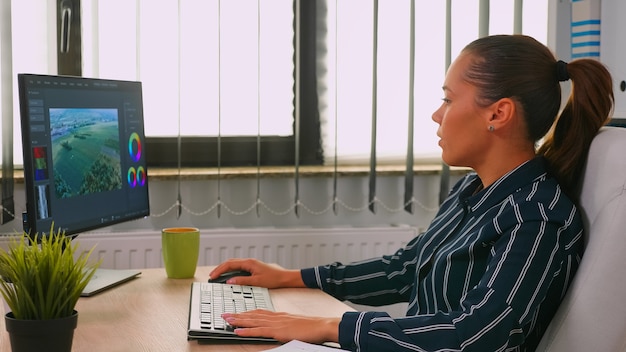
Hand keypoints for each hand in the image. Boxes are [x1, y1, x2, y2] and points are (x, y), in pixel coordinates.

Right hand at [209, 258, 304, 287]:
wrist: (284, 277)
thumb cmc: (273, 278)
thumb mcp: (257, 282)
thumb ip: (242, 281)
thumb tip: (229, 281)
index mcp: (249, 263)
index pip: (230, 264)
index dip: (219, 270)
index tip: (213, 276)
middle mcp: (248, 261)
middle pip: (230, 263)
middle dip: (220, 269)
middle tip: (212, 276)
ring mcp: (250, 264)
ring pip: (234, 264)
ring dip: (225, 269)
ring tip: (217, 276)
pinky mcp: (252, 267)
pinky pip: (238, 267)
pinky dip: (231, 271)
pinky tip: (228, 276)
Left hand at [222, 310, 339, 343]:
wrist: (322, 325)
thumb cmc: (312, 328)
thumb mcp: (295, 325)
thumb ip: (285, 326)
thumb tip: (278, 331)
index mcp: (280, 315)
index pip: (259, 312)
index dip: (246, 312)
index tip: (237, 313)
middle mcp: (276, 317)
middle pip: (253, 314)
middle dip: (238, 314)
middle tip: (225, 315)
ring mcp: (276, 323)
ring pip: (253, 320)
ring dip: (238, 320)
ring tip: (226, 320)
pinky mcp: (278, 331)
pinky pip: (259, 330)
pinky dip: (246, 330)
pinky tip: (237, 331)